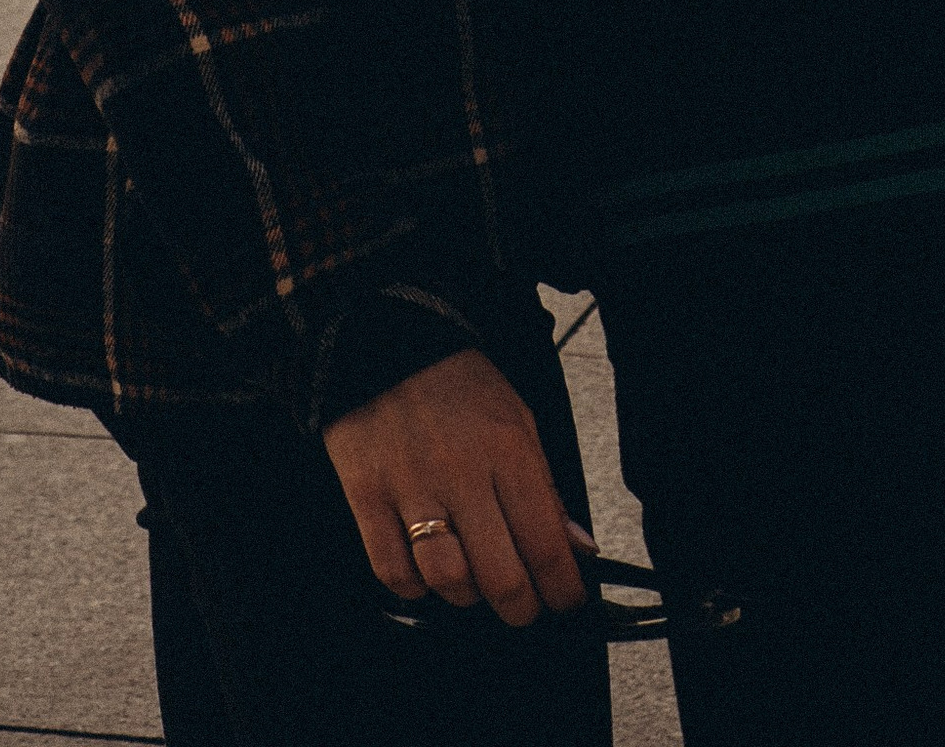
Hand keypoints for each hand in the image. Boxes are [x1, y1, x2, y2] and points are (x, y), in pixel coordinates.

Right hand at [323, 348, 592, 626]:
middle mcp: (460, 472)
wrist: (384, 336)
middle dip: (520, 607)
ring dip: (467, 595)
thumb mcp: (517, 421)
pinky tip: (424, 569)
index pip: (547, 547)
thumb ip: (546, 490)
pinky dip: (413, 585)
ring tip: (471, 580)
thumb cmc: (458, 386)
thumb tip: (578, 550)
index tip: (564, 598)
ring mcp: (409, 484)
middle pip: (501, 578)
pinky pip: (392, 570)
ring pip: (447, 580)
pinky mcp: (366, 492)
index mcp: (507, 451)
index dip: (563, 591)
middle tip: (521, 603)